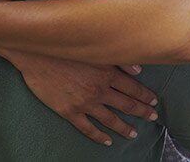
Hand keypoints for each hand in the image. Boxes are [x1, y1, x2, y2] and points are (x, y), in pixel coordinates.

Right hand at [8, 51, 159, 145]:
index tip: (154, 102)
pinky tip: (107, 141)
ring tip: (134, 133)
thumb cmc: (65, 48)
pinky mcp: (69, 112)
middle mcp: (99, 90)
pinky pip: (87, 128)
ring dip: (124, 127)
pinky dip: (99, 136)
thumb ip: (118, 60)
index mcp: (107, 73)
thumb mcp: (94, 50)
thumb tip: (139, 70)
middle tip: (152, 117)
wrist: (35, 55)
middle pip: (126, 104)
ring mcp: (84, 103)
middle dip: (142, 112)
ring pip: (110, 119)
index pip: (133, 88)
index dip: (145, 96)